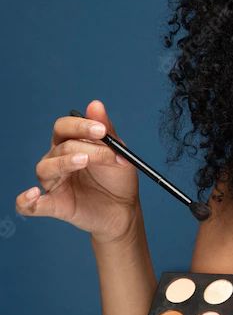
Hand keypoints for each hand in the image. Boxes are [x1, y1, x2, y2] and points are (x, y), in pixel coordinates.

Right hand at [15, 99, 140, 243]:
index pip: (64, 127)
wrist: (124, 210)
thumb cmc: (118, 179)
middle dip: (84, 147)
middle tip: (105, 152)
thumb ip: (107, 132)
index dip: (80, 126)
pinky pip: (28, 205)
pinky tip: (32, 194)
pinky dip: (26, 200)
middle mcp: (57, 160)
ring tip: (84, 162)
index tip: (101, 130)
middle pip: (59, 147)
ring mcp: (53, 183)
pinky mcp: (53, 205)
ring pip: (46, 168)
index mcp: (70, 144)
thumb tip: (95, 104)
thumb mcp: (119, 153)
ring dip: (64, 163)